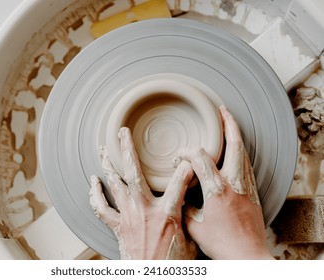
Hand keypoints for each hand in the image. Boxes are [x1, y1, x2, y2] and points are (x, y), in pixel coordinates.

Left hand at [90, 127, 197, 259]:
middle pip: (133, 173)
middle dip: (127, 149)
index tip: (188, 157)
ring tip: (102, 149)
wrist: (151, 276)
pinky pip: (101, 208)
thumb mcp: (191, 239)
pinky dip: (95, 194)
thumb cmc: (171, 262)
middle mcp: (144, 210)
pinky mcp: (117, 226)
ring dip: (107, 165)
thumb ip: (191, 216)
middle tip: (122, 132)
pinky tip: (92, 182)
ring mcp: (127, 217)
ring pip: (114, 185)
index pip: (178, 182)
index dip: (184, 168)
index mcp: (166, 213)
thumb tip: (196, 202)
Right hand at [176, 105, 272, 259]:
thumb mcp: (194, 226)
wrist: (248, 256)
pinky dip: (241, 151)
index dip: (186, 152)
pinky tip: (236, 150)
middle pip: (234, 145)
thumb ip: (184, 206)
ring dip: (236, 136)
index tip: (178, 158)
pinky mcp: (253, 192)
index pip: (200, 158)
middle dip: (228, 125)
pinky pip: (247, 164)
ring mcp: (246, 186)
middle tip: (222, 111)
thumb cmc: (222, 244)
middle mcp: (234, 183)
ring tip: (229, 124)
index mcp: (217, 189)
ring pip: (244, 153)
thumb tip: (178, 195)